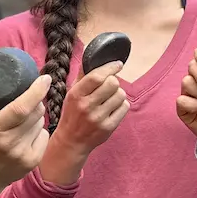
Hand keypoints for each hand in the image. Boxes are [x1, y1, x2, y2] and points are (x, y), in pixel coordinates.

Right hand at [0, 57, 50, 190]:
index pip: (21, 107)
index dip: (36, 91)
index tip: (45, 78)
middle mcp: (8, 142)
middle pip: (34, 113)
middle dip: (37, 101)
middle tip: (31, 97)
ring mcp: (21, 154)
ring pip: (40, 123)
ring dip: (38, 115)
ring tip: (26, 115)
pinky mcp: (31, 162)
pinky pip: (44, 136)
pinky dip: (39, 131)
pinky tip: (28, 133)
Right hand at [39, 62, 129, 185]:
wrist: (71, 141)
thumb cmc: (72, 113)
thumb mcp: (72, 93)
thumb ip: (83, 76)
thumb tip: (92, 56)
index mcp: (76, 95)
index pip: (97, 76)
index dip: (110, 67)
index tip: (117, 64)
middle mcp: (86, 106)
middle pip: (113, 84)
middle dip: (114, 82)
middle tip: (110, 86)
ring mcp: (98, 118)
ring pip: (121, 95)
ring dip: (118, 94)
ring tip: (110, 99)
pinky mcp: (108, 127)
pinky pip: (124, 108)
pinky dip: (121, 105)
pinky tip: (113, 108)